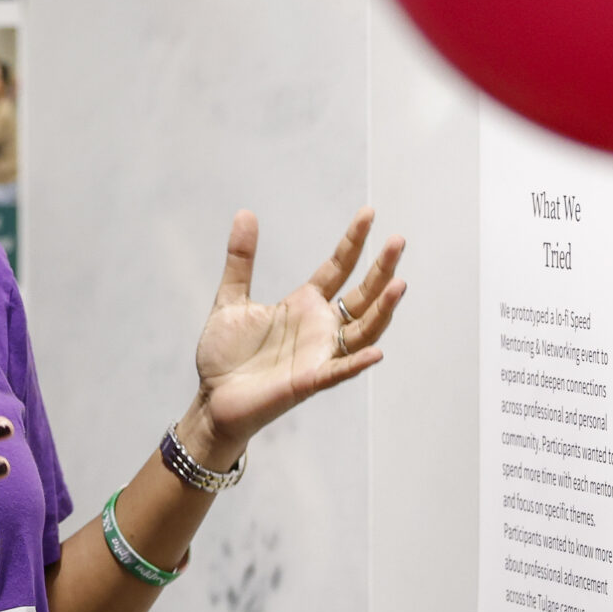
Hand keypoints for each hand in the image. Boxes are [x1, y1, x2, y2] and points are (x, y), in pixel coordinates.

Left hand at [187, 208, 405, 456]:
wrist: (213, 398)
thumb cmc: (226, 355)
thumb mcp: (231, 299)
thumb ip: (241, 260)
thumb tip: (245, 213)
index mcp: (304, 304)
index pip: (338, 267)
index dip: (353, 242)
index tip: (369, 213)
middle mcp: (320, 327)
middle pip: (361, 294)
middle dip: (381, 269)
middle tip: (398, 241)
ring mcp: (319, 354)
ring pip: (363, 330)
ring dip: (382, 310)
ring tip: (399, 284)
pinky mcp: (309, 381)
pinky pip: (339, 371)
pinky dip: (357, 362)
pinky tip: (376, 351)